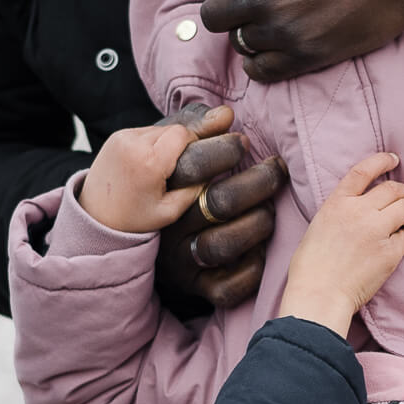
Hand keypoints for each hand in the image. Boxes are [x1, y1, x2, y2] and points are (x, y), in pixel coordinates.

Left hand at [78, 108, 234, 232]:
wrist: (93, 218)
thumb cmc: (133, 220)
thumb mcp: (170, 212)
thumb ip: (195, 189)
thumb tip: (216, 169)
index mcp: (148, 163)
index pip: (184, 134)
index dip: (199, 138)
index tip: (210, 145)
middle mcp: (133, 144)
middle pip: (173, 129)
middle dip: (185, 141)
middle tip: (193, 155)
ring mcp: (122, 137)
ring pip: (160, 128)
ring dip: (169, 141)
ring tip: (170, 163)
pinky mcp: (116, 136)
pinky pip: (145, 131)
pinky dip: (154, 142)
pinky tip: (154, 160)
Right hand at [80, 104, 287, 309]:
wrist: (127, 236)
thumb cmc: (164, 181)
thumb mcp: (165, 149)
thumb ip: (190, 127)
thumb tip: (225, 114)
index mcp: (158, 186)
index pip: (193, 163)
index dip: (226, 150)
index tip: (244, 142)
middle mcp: (167, 224)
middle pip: (219, 202)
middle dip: (259, 182)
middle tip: (276, 168)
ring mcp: (180, 258)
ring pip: (224, 244)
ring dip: (259, 224)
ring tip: (270, 210)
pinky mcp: (194, 287)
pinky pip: (226, 289)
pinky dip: (251, 270)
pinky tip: (260, 252)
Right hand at [279, 152, 403, 336]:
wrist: (319, 294)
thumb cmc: (311, 268)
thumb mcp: (317, 227)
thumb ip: (338, 212)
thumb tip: (356, 209)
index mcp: (337, 203)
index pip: (364, 171)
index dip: (382, 161)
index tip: (394, 159)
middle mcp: (358, 211)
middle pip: (393, 189)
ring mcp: (376, 231)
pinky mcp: (390, 252)